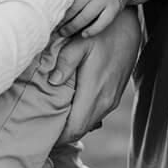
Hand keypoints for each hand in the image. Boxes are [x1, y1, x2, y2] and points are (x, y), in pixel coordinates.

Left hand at [48, 7, 141, 140]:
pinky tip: (67, 110)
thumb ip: (65, 63)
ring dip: (71, 127)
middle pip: (80, 130)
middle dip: (61, 136)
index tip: (41, 137)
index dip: (58, 138)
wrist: (127, 30)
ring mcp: (111, 101)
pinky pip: (95, 116)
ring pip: (88, 124)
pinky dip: (81, 118)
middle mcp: (105, 102)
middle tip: (40, 132)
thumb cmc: (101, 35)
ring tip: (50, 123)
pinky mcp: (113, 97)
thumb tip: (52, 81)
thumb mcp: (80, 43)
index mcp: (95, 92)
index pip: (74, 128)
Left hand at [58, 0, 121, 37]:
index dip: (56, 9)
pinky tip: (83, 35)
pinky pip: (102, 23)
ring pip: (85, 17)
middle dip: (62, 20)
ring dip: (72, 27)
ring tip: (63, 33)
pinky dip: (92, 30)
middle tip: (52, 28)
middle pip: (73, 8)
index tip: (47, 17)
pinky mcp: (113, 8)